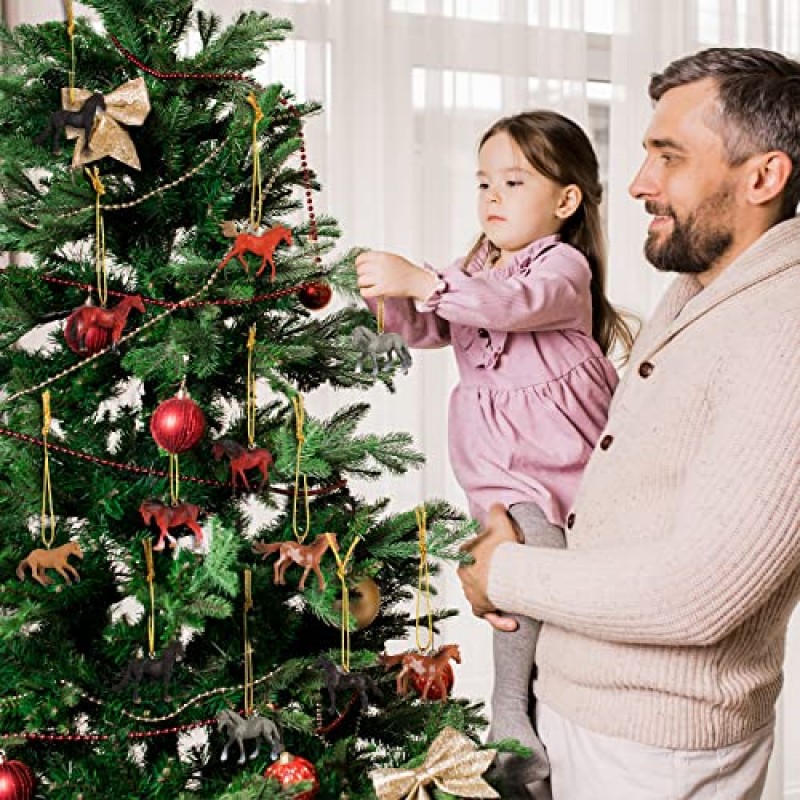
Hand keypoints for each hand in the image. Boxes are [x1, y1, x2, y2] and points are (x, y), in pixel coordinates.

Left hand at [355, 250, 436, 300]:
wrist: (416, 281)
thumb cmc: (406, 270)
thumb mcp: (392, 257)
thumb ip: (379, 258)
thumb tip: (365, 261)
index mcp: (382, 256)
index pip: (361, 258)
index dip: (358, 264)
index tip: (360, 268)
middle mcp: (380, 266)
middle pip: (359, 270)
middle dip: (361, 275)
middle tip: (367, 278)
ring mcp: (380, 278)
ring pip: (360, 281)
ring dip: (363, 284)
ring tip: (369, 285)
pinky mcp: (382, 289)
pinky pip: (365, 291)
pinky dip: (365, 292)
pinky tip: (369, 291)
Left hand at [457, 504, 521, 628]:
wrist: (509, 574)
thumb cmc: (504, 549)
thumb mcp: (502, 523)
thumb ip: (497, 511)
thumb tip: (497, 504)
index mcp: (464, 554)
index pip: (474, 552)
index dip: (491, 552)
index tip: (505, 554)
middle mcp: (463, 574)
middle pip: (479, 574)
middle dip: (493, 576)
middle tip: (511, 576)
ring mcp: (470, 592)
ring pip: (483, 594)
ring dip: (497, 597)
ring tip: (514, 597)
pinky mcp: (479, 608)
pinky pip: (488, 614)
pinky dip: (500, 618)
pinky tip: (513, 622)